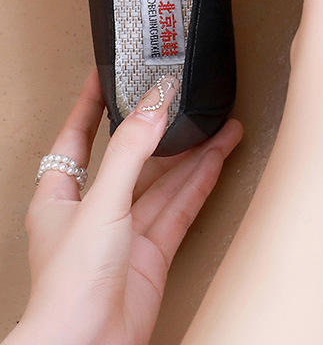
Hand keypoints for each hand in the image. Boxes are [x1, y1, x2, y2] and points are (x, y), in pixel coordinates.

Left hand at [7, 69, 241, 344]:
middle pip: (133, 157)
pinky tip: (218, 161)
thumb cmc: (68, 286)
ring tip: (222, 128)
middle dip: (162, 129)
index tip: (108, 74)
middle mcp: (94, 210)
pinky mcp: (152, 252)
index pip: (77, 136)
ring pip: (165, 182)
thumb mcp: (101, 203)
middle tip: (187, 100)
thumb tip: (154, 102)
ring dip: (194, 154)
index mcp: (61, 196)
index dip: (92, 104)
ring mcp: (125, 232)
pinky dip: (201, 183)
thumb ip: (131, 149)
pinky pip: (181, 208)